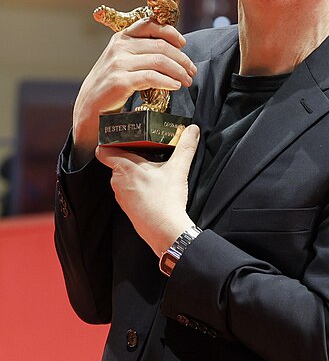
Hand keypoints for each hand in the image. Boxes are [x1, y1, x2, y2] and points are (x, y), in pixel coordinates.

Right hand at [72, 19, 196, 165]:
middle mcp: (119, 47)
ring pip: (159, 61)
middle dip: (181, 59)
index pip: (150, 24)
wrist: (89, 108)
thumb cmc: (110, 86)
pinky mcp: (120, 81)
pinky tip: (175, 86)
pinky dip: (167, 81)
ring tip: (187, 80)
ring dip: (178, 71)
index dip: (170, 32)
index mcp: (121, 38)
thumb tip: (173, 50)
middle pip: (160, 46)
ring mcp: (118, 63)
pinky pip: (151, 77)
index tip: (183, 44)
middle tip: (191, 71)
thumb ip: (141, 52)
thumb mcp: (123, 62)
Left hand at [95, 124, 199, 255]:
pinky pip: (128, 190)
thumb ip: (186, 146)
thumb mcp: (178, 168)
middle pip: (116, 161)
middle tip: (145, 148)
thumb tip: (193, 129)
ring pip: (123, 176)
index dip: (109, 142)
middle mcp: (117, 181)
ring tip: (152, 166)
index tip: (121, 137)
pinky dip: (138, 185)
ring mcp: (121, 196)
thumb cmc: (166, 200)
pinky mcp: (127, 207)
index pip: (103, 150)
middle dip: (129, 154)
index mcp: (124, 167)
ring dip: (135, 171)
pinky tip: (153, 186)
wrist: (165, 231)